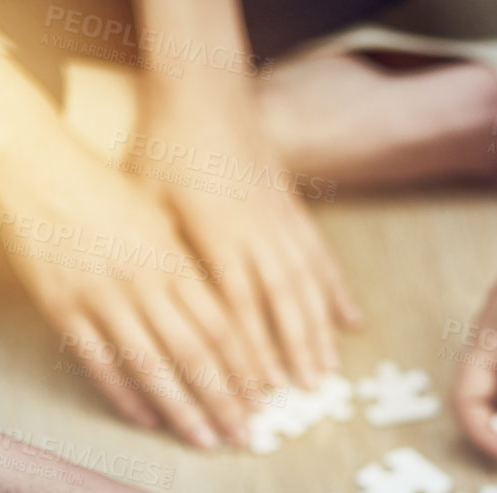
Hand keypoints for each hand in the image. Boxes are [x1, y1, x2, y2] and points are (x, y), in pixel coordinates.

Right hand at [0, 137, 268, 446]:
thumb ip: (192, 267)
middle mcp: (144, 282)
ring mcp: (102, 297)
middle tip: (244, 436)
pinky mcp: (63, 308)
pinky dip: (124, 395)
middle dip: (223, 401)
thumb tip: (230, 314)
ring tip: (205, 440)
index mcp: (174, 260)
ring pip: (149, 366)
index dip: (245, 369)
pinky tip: (146, 420)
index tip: (264, 401)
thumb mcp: (163, 220)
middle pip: (194, 354)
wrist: (39, 170)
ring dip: (182, 409)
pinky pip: (99, 362)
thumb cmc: (108, 195)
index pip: (222, 326)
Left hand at [136, 102, 359, 388]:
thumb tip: (164, 308)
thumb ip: (163, 252)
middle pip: (282, 307)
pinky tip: (351, 323)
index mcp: (217, 234)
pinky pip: (322, 260)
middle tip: (304, 400)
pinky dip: (338, 294)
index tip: (258, 394)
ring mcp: (282, 222)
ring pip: (309, 288)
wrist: (205, 89)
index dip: (250, 355)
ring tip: (330, 375)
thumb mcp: (146, 198)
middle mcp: (259, 233)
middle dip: (294, 358)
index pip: (237, 308)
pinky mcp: (294, 210)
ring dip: (320, 335)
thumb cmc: (165, 143)